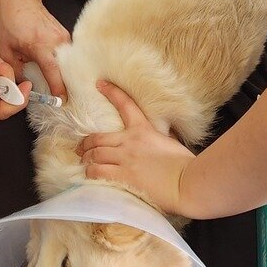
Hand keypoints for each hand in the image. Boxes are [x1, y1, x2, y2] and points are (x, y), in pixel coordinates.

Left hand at [0, 0, 68, 98]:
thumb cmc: (10, 21)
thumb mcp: (5, 49)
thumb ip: (14, 71)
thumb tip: (22, 88)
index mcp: (42, 46)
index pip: (55, 74)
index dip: (58, 91)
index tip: (61, 103)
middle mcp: (59, 42)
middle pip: (66, 71)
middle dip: (64, 87)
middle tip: (58, 102)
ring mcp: (65, 38)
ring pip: (69, 64)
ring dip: (63, 77)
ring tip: (58, 90)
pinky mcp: (66, 37)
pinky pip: (68, 57)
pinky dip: (63, 67)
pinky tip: (57, 76)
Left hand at [78, 81, 197, 216]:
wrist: (186, 182)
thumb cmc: (184, 164)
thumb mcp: (171, 142)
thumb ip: (159, 137)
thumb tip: (161, 137)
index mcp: (143, 130)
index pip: (125, 105)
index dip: (112, 92)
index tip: (101, 84)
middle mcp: (129, 142)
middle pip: (97, 138)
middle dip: (85, 143)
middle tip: (81, 148)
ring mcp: (124, 159)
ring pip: (94, 155)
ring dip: (86, 159)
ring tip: (85, 163)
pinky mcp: (122, 176)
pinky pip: (97, 171)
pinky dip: (90, 172)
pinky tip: (90, 175)